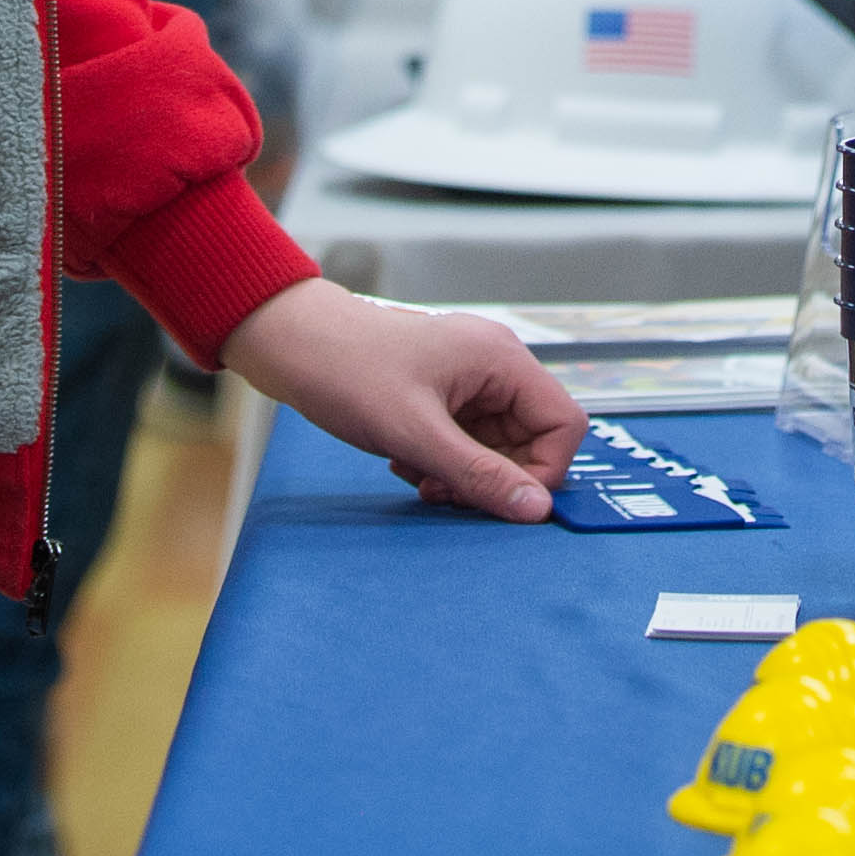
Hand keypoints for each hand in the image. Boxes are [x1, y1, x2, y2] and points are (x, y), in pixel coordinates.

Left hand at [217, 277, 585, 520]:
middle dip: (493, 476)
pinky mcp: (443, 392)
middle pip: (531, 440)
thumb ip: (478, 473)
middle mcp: (494, 365)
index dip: (542, 472)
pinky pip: (467, 440)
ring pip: (497, 446)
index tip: (496, 500)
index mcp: (501, 359)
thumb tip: (536, 512)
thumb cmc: (348, 372)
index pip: (563, 424)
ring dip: (463, 473)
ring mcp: (469, 379)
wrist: (291, 344)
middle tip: (442, 492)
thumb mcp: (415, 433)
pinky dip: (443, 461)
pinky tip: (405, 461)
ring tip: (417, 476)